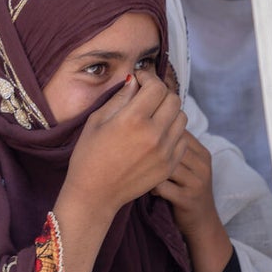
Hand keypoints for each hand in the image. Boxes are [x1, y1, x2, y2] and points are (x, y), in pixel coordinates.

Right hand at [64, 70, 189, 212]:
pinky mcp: (169, 165)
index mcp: (133, 119)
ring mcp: (165, 151)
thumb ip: (119, 98)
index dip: (148, 78)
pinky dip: (173, 131)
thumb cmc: (89, 155)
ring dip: (169, 111)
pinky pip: (182, 139)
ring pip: (181, 118)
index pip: (156, 87)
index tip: (139, 80)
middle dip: (160, 93)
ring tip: (153, 116)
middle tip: (146, 96)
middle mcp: (154, 134)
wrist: (95, 194)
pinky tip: (157, 134)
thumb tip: (134, 81)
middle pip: (173, 99)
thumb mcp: (96, 121)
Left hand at [153, 132, 231, 271]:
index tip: (139, 141)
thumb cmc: (185, 190)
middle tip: (132, 156)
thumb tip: (146, 126)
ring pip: (164, 164)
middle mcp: (201, 165)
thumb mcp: (186, 167)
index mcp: (201, 153)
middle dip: (147, 150)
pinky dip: (149, 186)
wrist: (202, 223)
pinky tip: (147, 189)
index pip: (176, 131)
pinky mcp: (188, 199)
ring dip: (147, 168)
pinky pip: (161, 186)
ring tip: (139, 174)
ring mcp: (197, 182)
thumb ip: (173, 148)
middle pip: (169, 146)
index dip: (154, 134)